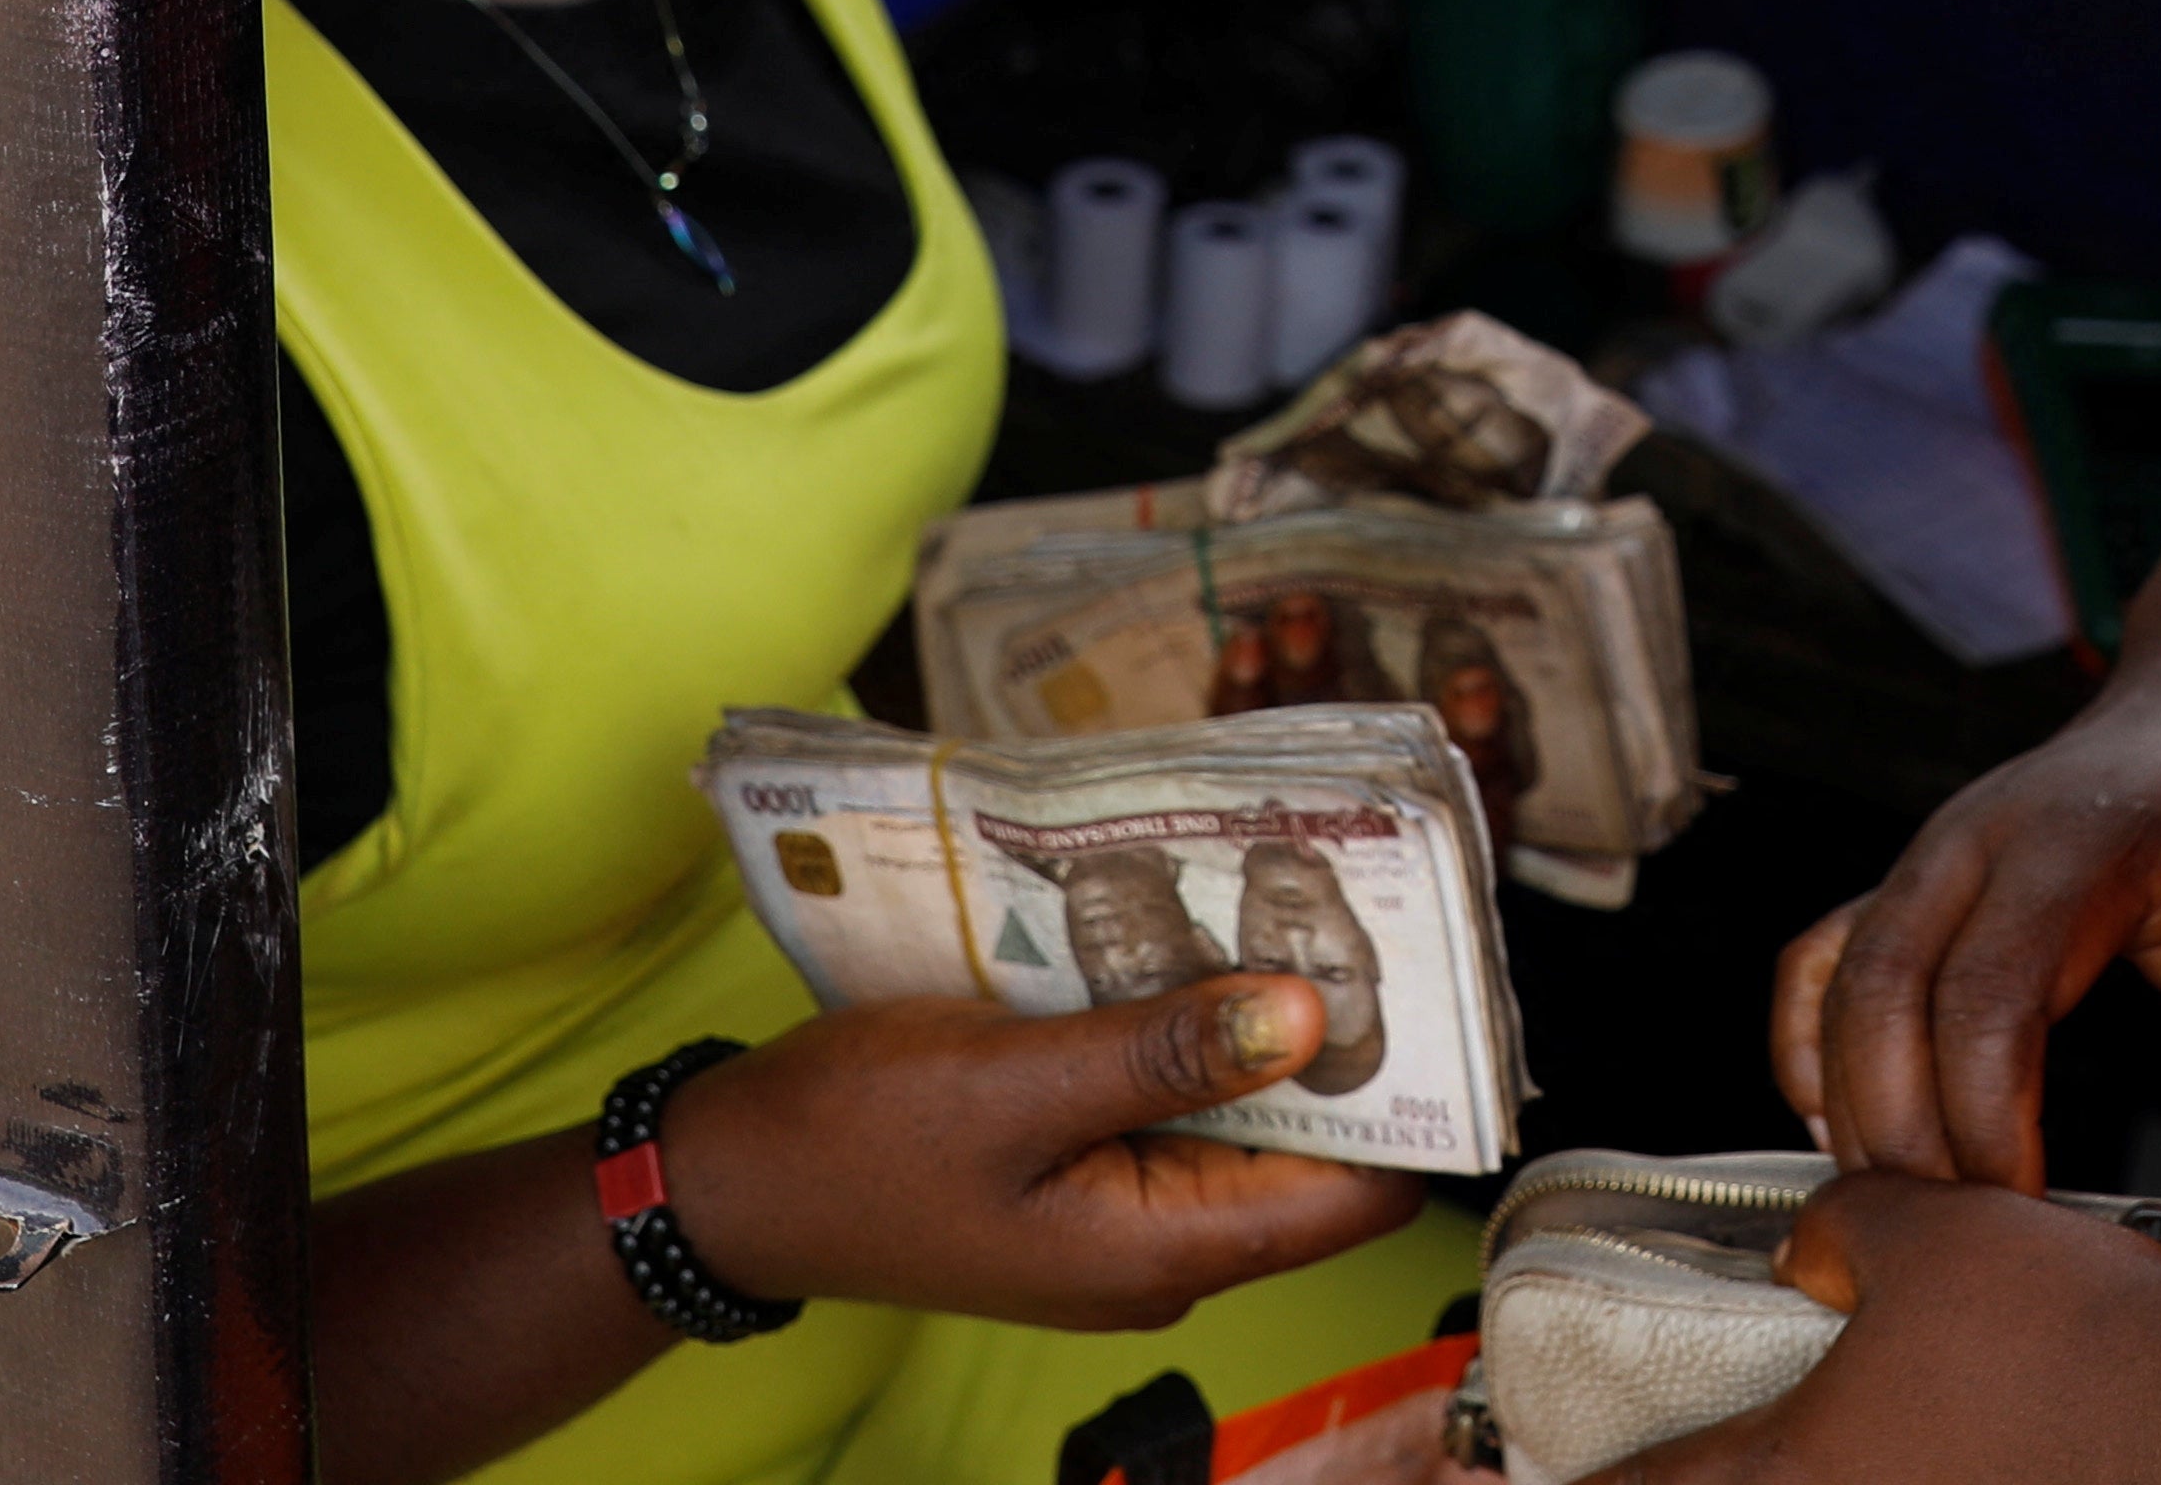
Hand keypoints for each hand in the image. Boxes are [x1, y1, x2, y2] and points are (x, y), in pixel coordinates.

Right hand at [662, 978, 1424, 1330]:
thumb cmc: (862, 1136)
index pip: (1354, 1196)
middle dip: (1330, 1041)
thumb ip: (1166, 1052)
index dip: (1404, 1096)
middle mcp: (1163, 1253)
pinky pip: (1170, 1113)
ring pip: (1236, 1123)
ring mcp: (1120, 1218)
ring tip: (1271, 907)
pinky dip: (1185, 1040)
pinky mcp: (1079, 1178)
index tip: (1424, 981)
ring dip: (1253, 1030)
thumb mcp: (1018, 1081)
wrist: (735, 1180)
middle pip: (1305, 1154)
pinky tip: (1179, 954)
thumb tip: (1309, 1015)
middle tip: (1347, 908)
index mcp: (1164, 1251)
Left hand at [1585, 1175, 2160, 1484]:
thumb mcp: (1930, 1233)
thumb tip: (1814, 1250)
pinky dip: (1908, 1477)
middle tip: (1642, 1466)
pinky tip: (1937, 1450)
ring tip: (1800, 1448)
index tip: (1514, 1479)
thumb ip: (1846, 1232)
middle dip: (1685, 1482)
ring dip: (1808, 1474)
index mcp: (1793, 1470)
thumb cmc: (2074, 1344)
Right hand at [1775, 385, 2160, 1215]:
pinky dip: (1810, 1044)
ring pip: (1837, 980)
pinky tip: (1843, 1126)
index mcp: (2070, 848)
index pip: (1987, 1002)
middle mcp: (1973, 840)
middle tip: (1958, 1238)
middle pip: (1883, 996)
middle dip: (1903, 1134)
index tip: (2030, 1214)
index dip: (1986, 1123)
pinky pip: (1820, 957)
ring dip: (1855, 1103)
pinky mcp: (1909, 876)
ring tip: (1913, 1210)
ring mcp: (1928, 852)